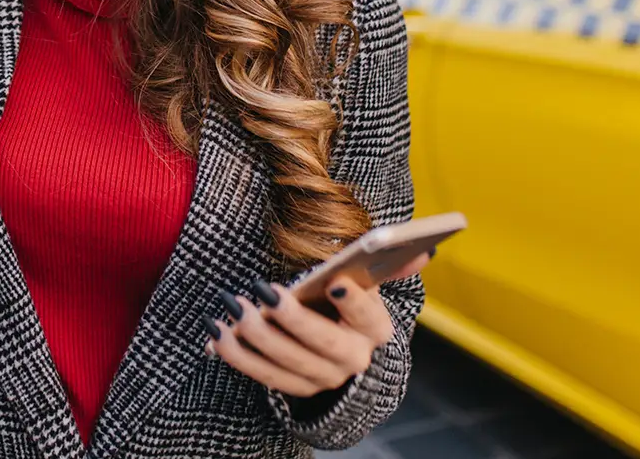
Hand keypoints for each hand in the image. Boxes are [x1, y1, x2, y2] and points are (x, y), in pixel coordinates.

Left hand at [205, 254, 428, 397]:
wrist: (342, 355)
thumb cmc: (348, 306)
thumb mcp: (367, 285)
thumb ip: (390, 266)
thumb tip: (423, 250)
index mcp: (375, 330)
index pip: (368, 317)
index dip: (354, 302)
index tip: (336, 282)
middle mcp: (354, 360)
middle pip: (323, 343)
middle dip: (293, 318)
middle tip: (265, 291)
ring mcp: (323, 379)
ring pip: (287, 362)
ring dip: (255, 335)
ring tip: (231, 305)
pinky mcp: (295, 389)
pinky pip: (262, 376)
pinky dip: (236, 355)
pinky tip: (215, 331)